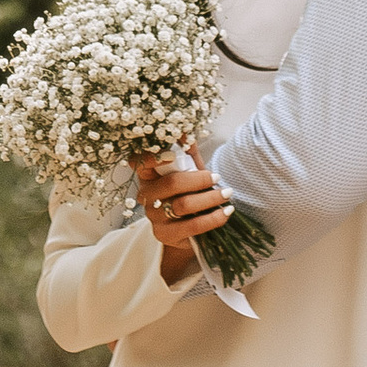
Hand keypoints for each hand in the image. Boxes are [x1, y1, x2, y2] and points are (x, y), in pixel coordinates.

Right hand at [136, 147, 230, 284]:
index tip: (172, 155)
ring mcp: (154, 218)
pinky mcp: (167, 235)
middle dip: (198, 179)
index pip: (139, 163)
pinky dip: (213, 218)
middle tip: (217, 177)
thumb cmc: (187, 194)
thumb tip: (186, 130)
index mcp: (148, 176)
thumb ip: (187, 152)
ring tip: (227, 194)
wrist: (188, 230)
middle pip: (170, 184)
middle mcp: (147, 197)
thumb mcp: (188, 172)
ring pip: (182, 205)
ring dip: (209, 198)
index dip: (151, 157)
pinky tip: (226, 212)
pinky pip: (192, 226)